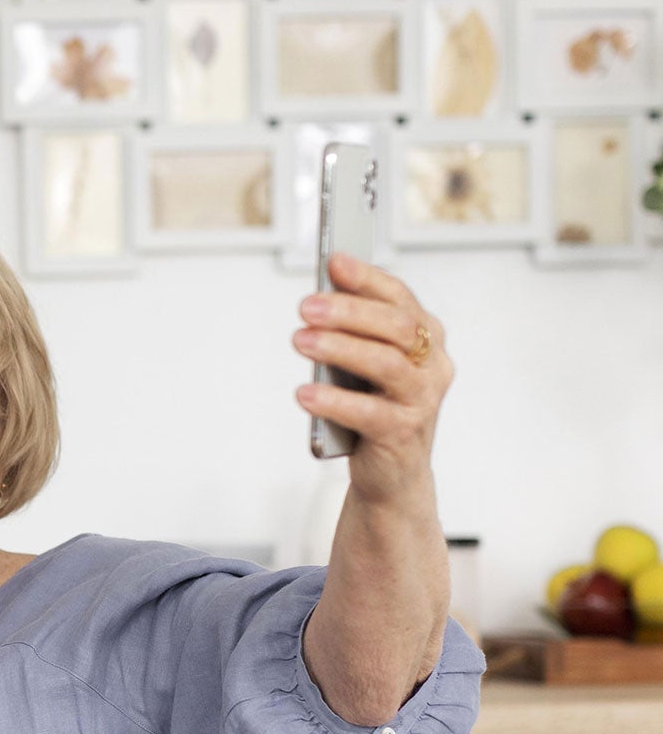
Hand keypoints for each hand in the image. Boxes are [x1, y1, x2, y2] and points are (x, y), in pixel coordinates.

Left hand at [294, 253, 452, 504]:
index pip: (399, 298)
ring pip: (386, 364)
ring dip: (339, 348)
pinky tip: (305, 393)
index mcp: (425, 337)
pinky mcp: (404, 434)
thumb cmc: (375, 405)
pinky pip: (369, 413)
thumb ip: (352, 331)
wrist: (393, 472)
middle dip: (349, 312)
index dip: (367, 279)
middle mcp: (432, 364)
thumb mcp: (365, 363)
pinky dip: (334, 401)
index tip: (334, 261)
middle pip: (395, 327)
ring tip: (300, 340)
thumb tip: (320, 298)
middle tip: (306, 306)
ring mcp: (422, 400)